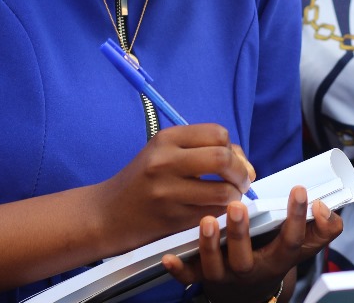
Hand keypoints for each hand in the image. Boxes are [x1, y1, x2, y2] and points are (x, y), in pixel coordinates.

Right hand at [91, 124, 256, 254]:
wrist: (108, 214)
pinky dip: (221, 213)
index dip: (233, 148)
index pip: (218, 133)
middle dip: (241, 172)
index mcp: (166, 139)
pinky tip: (215, 210)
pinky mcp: (170, 219)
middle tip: (241, 182)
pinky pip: (211, 214)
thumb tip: (246, 163)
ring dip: (235, 196)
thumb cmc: (144, 180)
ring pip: (222, 191)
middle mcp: (165, 161)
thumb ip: (203, 150)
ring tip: (230, 198)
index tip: (234, 161)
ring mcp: (167, 192)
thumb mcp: (165, 153)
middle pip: (223, 158)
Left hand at [162, 185, 342, 302]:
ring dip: (210, 246)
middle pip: (246, 258)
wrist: (248, 291)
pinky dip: (179, 269)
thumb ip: (322, 227)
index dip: (297, 218)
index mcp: (277, 259)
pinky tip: (169, 257)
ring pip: (215, 267)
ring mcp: (225, 275)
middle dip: (241, 233)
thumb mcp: (303, 245)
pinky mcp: (203, 276)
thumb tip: (325, 207)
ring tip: (207, 220)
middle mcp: (251, 270)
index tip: (300, 191)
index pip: (291, 240)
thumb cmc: (276, 254)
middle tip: (238, 205)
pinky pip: (189, 277)